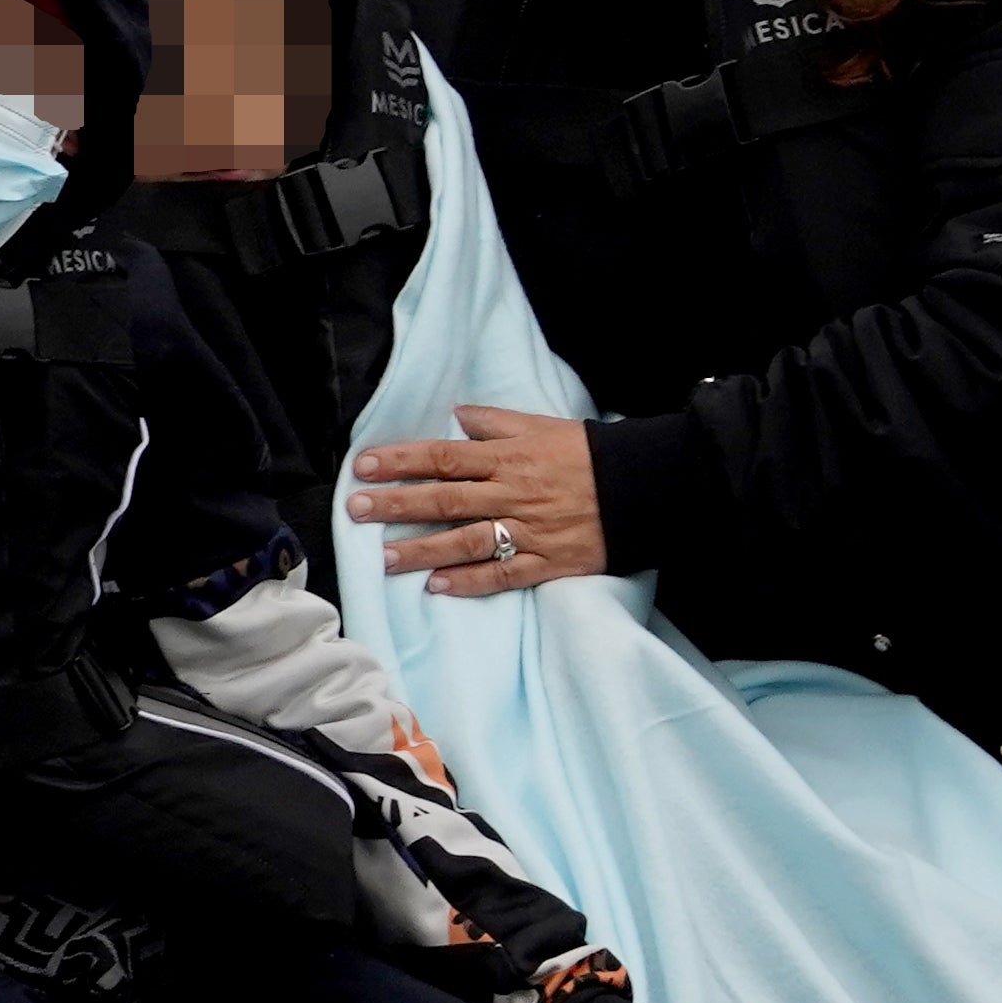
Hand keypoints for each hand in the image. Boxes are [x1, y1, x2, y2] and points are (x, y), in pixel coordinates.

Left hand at [348, 405, 604, 596]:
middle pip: (445, 500)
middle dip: (397, 505)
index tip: (364, 467)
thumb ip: (497, 421)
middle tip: (355, 511)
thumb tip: (458, 415)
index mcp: (508, 458)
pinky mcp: (548, 562)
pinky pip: (503, 575)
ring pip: (466, 542)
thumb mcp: (543, 425)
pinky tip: (437, 587)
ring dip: (423, 550)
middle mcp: (512, 494)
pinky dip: (470, 582)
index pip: (444, 457)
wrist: (646, 487)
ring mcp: (529, 531)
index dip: (401, 462)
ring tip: (384, 558)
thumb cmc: (589, 453)